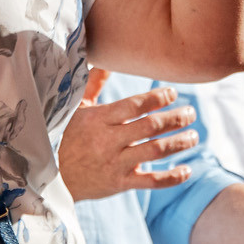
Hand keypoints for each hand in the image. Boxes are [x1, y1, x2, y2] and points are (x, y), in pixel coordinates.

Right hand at [58, 77, 196, 200]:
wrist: (50, 176)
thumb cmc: (65, 136)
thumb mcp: (75, 108)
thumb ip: (94, 83)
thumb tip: (108, 59)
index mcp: (98, 119)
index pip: (134, 105)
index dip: (157, 98)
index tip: (173, 93)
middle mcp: (108, 141)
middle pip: (150, 127)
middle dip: (175, 118)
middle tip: (191, 112)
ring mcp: (115, 164)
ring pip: (154, 151)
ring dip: (179, 143)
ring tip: (194, 135)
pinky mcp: (119, 184)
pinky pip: (151, 182)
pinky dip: (172, 177)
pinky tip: (187, 170)